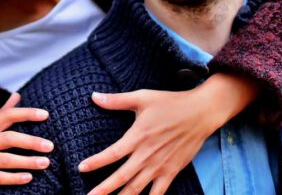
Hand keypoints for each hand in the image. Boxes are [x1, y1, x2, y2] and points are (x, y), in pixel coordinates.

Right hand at [0, 92, 54, 194]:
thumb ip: (2, 114)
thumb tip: (17, 94)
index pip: (7, 116)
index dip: (26, 113)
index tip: (46, 114)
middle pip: (8, 138)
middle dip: (31, 141)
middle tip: (51, 146)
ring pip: (5, 159)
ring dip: (27, 161)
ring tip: (46, 163)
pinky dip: (14, 178)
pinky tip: (29, 178)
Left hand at [78, 74, 258, 194]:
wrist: (201, 113)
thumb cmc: (171, 103)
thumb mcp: (143, 97)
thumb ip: (117, 100)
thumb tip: (93, 96)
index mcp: (138, 137)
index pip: (112, 153)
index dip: (95, 162)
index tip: (80, 168)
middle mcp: (147, 155)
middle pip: (121, 177)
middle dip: (103, 189)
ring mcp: (160, 166)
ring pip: (137, 189)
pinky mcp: (171, 172)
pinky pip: (158, 193)